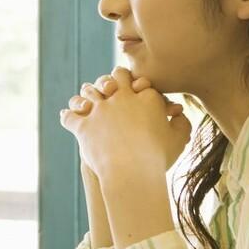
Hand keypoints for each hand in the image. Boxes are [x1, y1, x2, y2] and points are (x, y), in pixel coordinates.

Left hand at [59, 67, 191, 175]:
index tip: (135, 88)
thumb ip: (182, 124)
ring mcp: (100, 110)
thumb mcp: (178, 139)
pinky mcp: (83, 126)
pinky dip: (67, 116)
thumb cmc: (158, 157)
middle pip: (114, 77)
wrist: (133, 171)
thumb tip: (180, 115)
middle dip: (111, 79)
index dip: (136, 83)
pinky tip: (66, 116)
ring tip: (86, 102)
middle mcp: (121, 97)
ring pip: (88, 92)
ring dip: (87, 95)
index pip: (138, 80)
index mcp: (146, 96)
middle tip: (109, 87)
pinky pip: (70, 116)